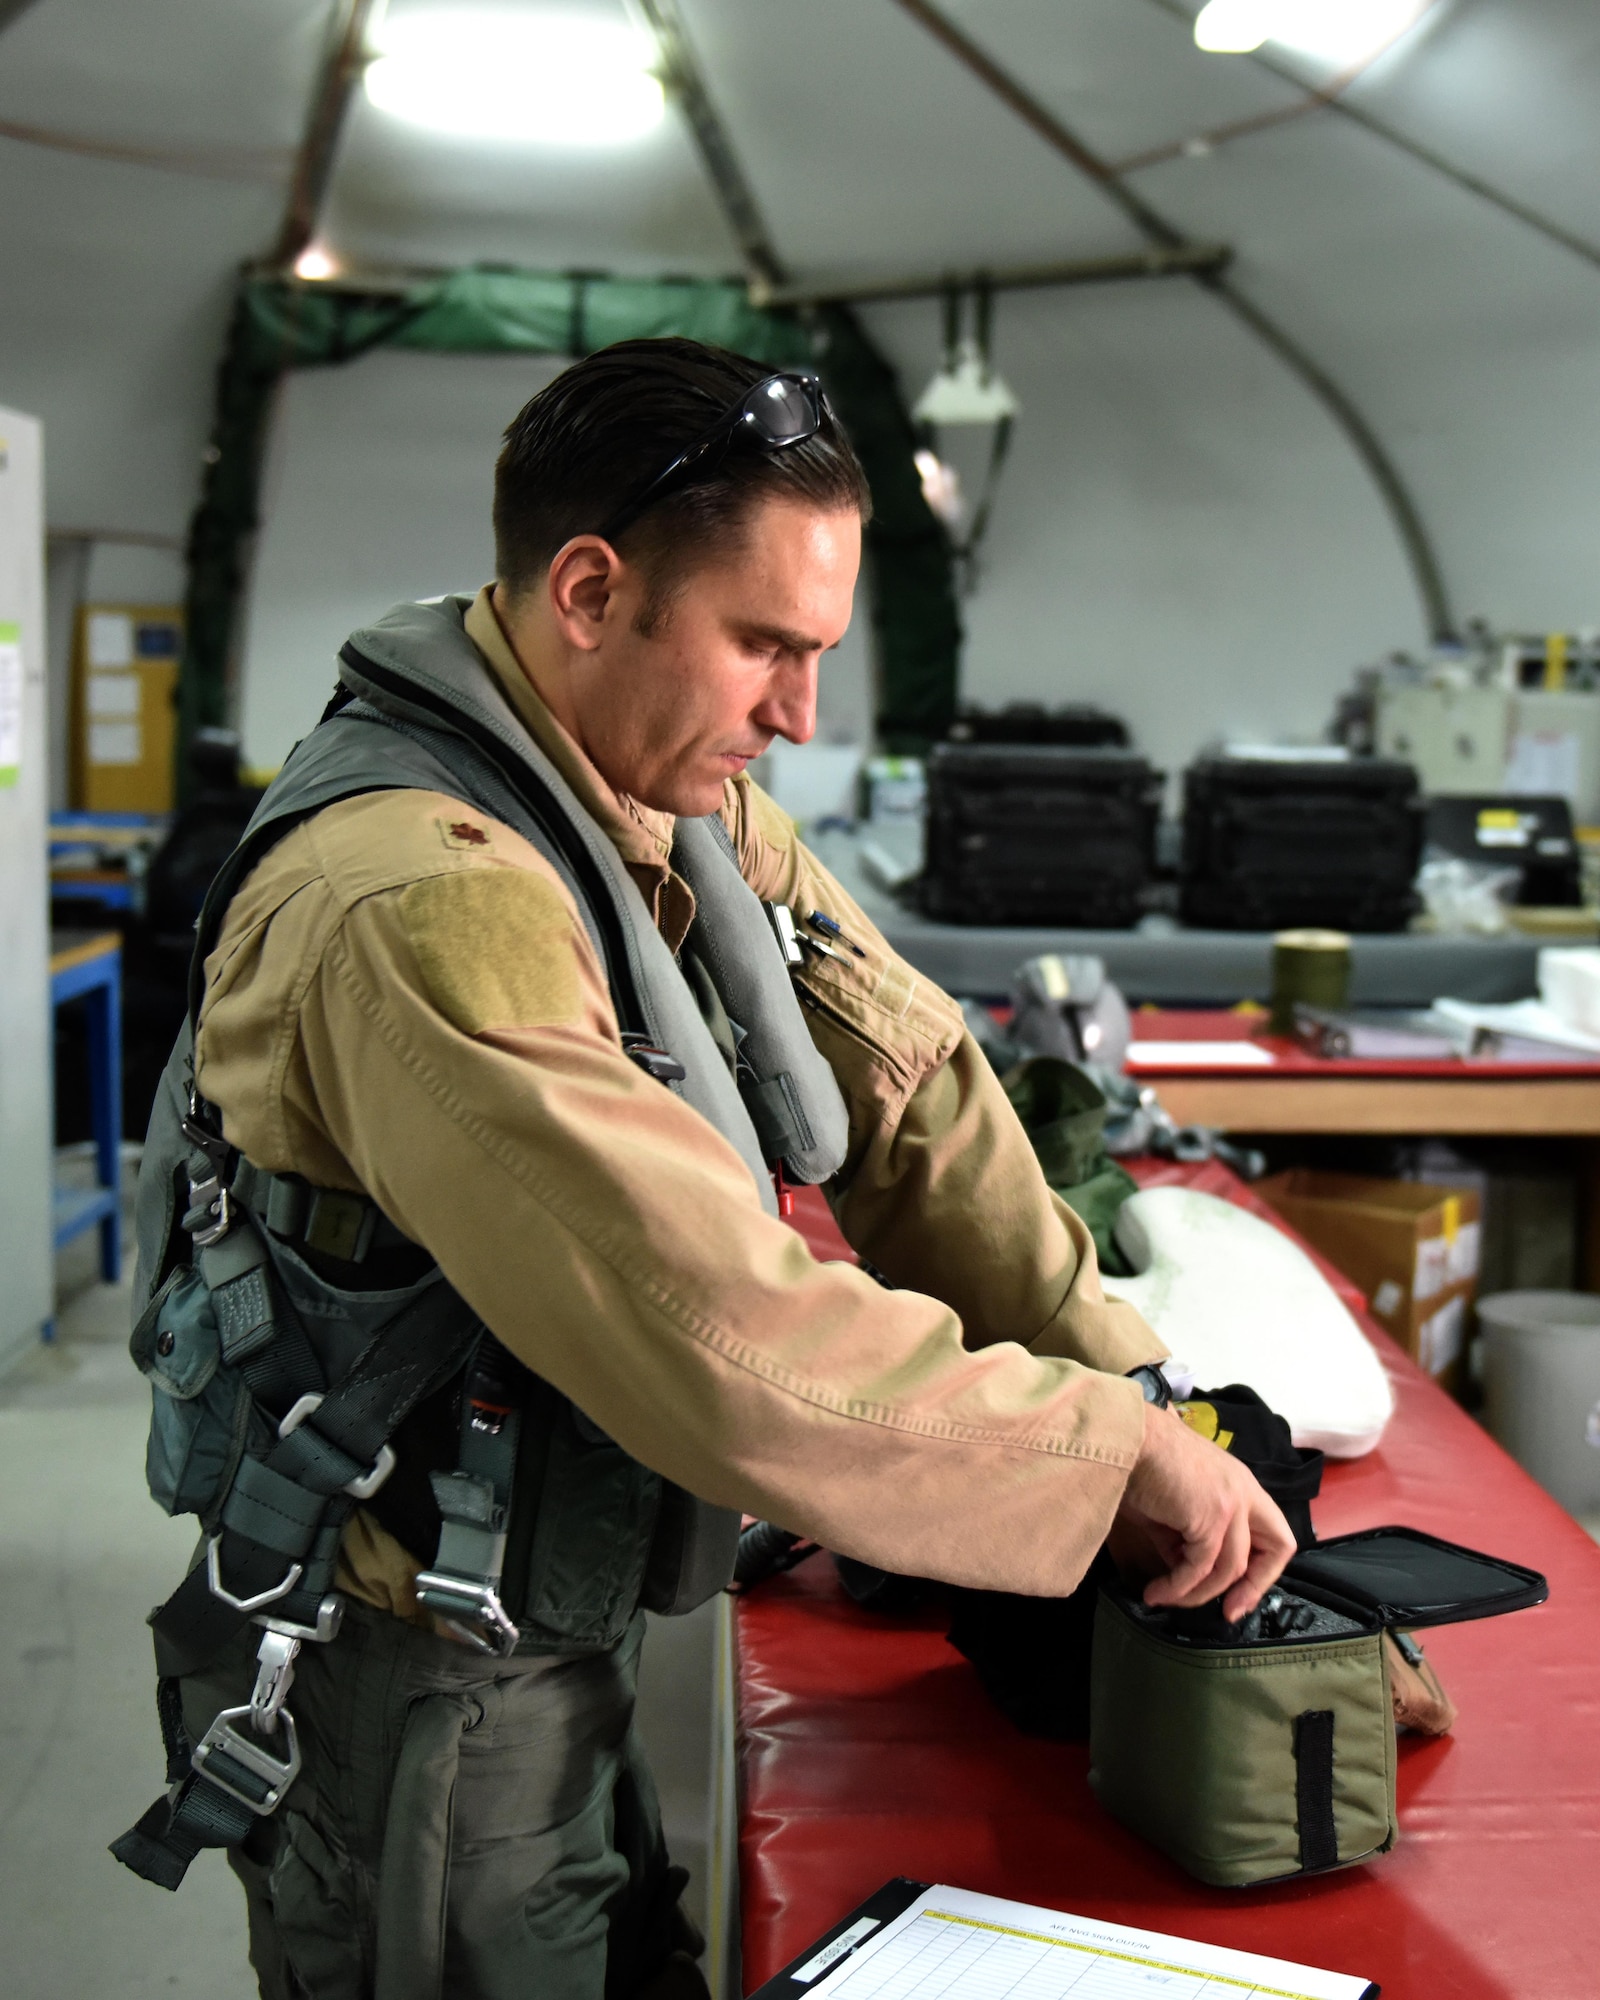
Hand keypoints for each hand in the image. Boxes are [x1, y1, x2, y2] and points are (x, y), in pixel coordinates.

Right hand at [1110, 1402, 1295, 1622]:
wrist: (1124, 1438)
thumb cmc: (1140, 1464)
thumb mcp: (1170, 1509)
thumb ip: (1184, 1540)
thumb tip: (1183, 1573)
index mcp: (1240, 1486)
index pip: (1274, 1533)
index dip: (1262, 1570)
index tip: (1236, 1596)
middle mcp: (1245, 1492)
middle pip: (1278, 1548)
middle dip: (1255, 1587)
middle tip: (1228, 1613)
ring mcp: (1232, 1503)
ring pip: (1230, 1568)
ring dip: (1195, 1594)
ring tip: (1162, 1599)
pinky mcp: (1212, 1515)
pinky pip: (1199, 1567)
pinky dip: (1177, 1587)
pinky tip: (1155, 1592)